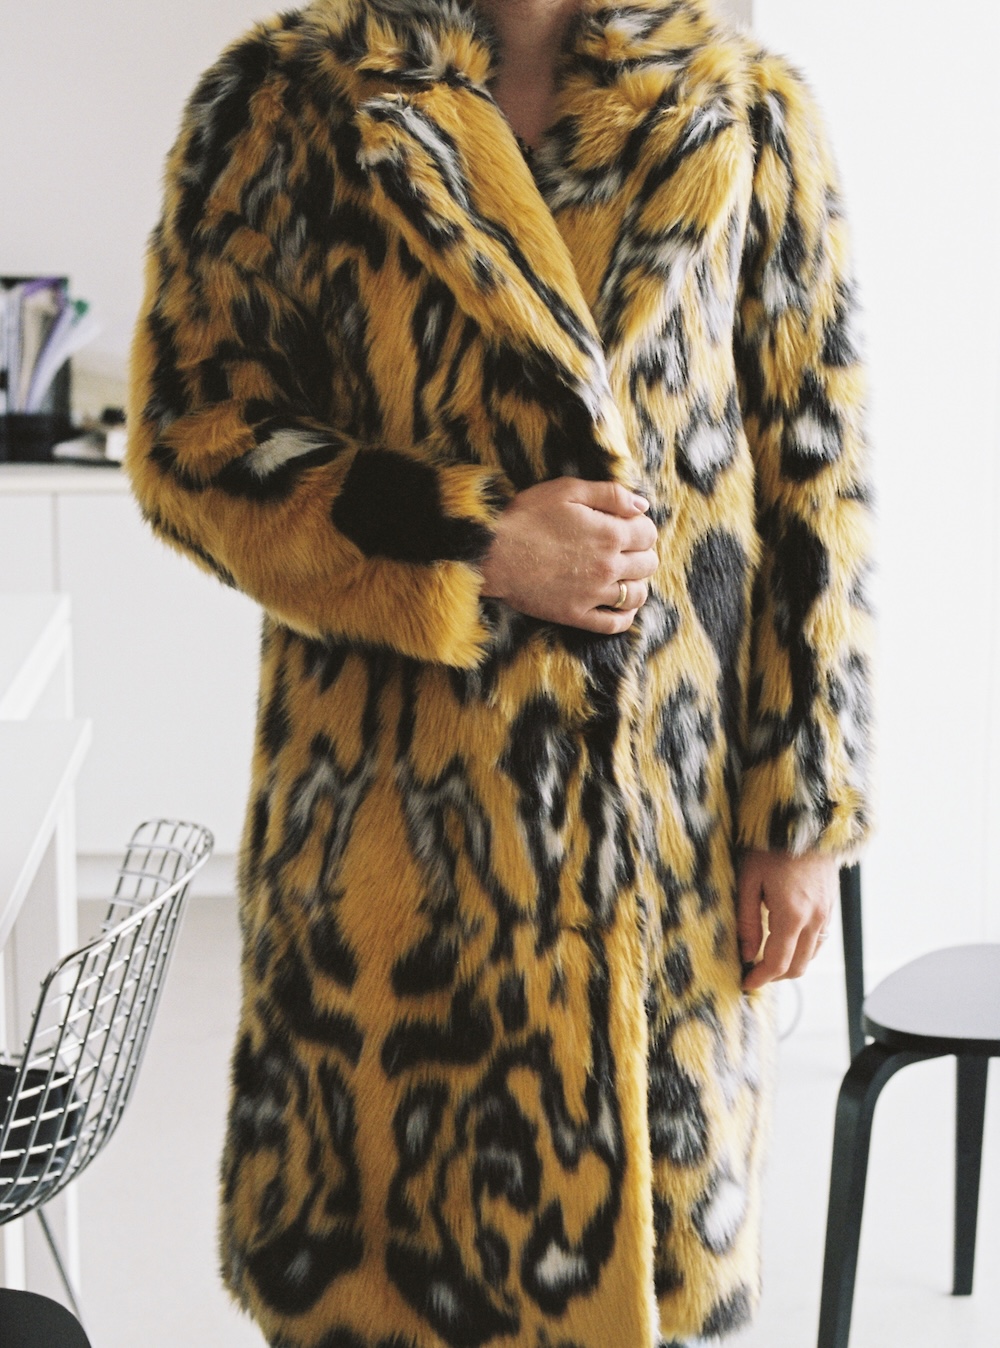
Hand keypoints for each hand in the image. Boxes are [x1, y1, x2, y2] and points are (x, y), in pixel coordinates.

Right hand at [480, 478, 657, 632]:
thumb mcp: (567, 490)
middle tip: (624, 549)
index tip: (627, 525)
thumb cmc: (526, 517)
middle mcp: (608, 567)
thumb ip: (610, 494)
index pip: (649, 533)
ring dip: (637, 583)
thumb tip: (643, 506)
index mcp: (610, 534)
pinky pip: (614, 624)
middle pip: (648, 564)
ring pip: (637, 595)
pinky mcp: (576, 615)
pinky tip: (621, 607)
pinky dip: (625, 616)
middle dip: (642, 553)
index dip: (641, 527)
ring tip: (624, 576)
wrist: (492, 553)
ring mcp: (594, 595)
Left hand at [737, 849, 838, 990]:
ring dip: (790, 964)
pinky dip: (804, 949)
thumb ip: (747, 921)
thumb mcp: (748, 881)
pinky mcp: (831, 906)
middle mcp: (814, 919)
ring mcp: (826, 913)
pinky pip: (820, 940)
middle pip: (797, 966)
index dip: (760, 978)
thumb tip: (746, 954)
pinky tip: (787, 941)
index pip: (777, 963)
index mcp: (792, 915)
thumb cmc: (771, 847)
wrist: (805, 822)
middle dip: (774, 976)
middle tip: (753, 972)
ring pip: (811, 956)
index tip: (745, 983)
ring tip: (766, 958)